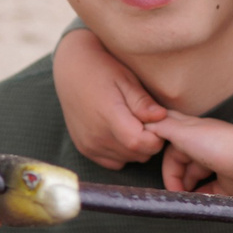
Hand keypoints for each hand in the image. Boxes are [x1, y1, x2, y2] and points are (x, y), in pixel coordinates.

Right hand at [55, 26, 166, 167]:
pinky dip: (122, 153)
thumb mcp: (126, 79)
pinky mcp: (85, 149)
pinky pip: (113, 162)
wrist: (71, 70)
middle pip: (138, 154)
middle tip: (146, 120)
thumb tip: (161, 117)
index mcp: (108, 116)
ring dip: (136, 147)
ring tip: (132, 124)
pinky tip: (120, 133)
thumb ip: (142, 102)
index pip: (142, 144)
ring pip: (128, 159)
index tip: (157, 122)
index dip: (156, 136)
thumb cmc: (102, 70)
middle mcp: (96, 136)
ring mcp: (89, 145)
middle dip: (149, 141)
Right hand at [155, 114, 232, 196]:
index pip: (170, 150)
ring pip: (193, 180)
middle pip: (181, 166)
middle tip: (174, 192)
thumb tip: (144, 124)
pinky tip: (197, 201)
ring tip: (184, 198)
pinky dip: (200, 197)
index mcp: (193, 134)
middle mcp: (204, 149)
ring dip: (186, 189)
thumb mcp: (182, 131)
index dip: (166, 164)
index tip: (162, 176)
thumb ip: (161, 127)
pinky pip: (208, 193)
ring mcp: (216, 167)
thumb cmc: (216, 143)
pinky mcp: (227, 185)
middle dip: (175, 178)